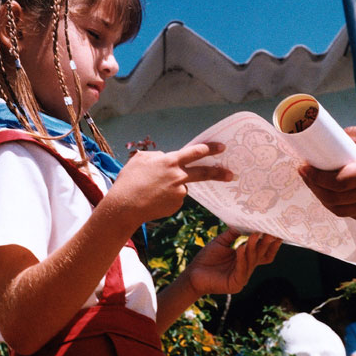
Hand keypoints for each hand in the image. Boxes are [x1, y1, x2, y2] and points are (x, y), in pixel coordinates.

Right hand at [113, 142, 232, 223]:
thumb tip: (164, 158)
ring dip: (171, 187)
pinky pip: (175, 198)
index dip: (209, 149)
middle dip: (219, 173)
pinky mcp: (176, 205)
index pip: (195, 152)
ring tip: (151, 190)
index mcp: (170, 161)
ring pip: (181, 186)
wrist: (125, 207)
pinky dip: (166, 197)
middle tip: (231, 174)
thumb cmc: (129, 181)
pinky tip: (153, 199)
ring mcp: (179, 192)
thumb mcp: (140, 159)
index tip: (222, 148)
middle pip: (203, 173)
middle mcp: (178, 176)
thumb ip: (156, 156)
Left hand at [183, 229, 280, 297]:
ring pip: (252, 261)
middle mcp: (247, 268)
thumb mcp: (221, 242)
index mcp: (245, 260)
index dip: (271, 244)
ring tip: (254, 235)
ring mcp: (242, 277)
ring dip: (254, 248)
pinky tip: (241, 248)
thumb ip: (232, 234)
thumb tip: (243, 221)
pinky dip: (242, 258)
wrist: (193, 274)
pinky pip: (242, 270)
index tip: (276, 232)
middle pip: (261, 256)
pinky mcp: (235, 284)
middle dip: (266, 244)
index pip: (263, 253)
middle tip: (270, 232)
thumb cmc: (206, 259)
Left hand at [298, 125, 355, 219]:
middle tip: (305, 173)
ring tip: (316, 184)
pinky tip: (337, 195)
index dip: (315, 177)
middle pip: (335, 199)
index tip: (303, 166)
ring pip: (344, 211)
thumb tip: (335, 134)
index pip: (336, 182)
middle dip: (314, 188)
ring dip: (325, 200)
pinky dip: (342, 208)